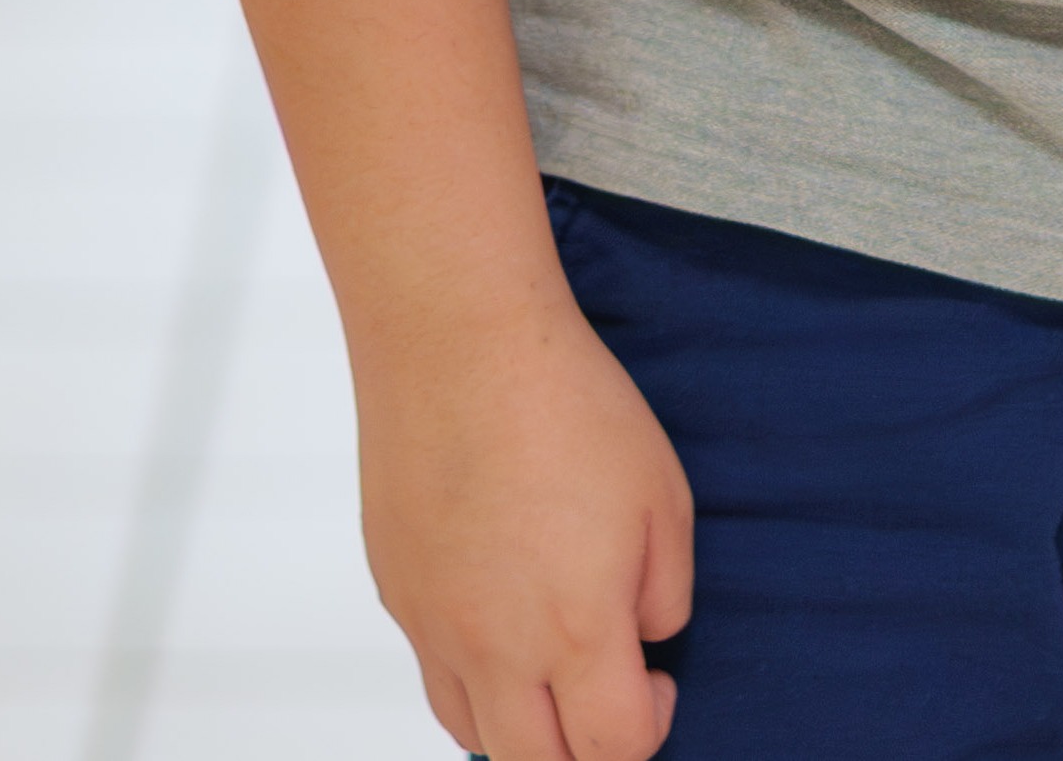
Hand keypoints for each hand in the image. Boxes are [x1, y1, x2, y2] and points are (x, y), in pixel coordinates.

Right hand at [355, 286, 694, 758]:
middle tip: (609, 696)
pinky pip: (434, 673)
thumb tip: (649, 638)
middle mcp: (495, 647)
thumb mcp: (662, 495)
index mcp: (574, 628)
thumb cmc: (566, 403)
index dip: (651, 731)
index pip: (613, 751)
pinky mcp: (396, 592)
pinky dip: (471, 678)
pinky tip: (499, 622)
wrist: (460, 341)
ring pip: (473, 736)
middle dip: (582, 752)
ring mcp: (434, 626)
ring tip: (553, 670)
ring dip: (521, 728)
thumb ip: (666, 591)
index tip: (660, 683)